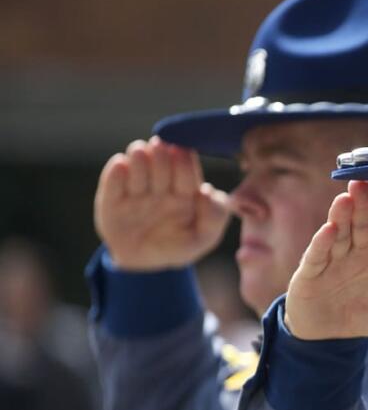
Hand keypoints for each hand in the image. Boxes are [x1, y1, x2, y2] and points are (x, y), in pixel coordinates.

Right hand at [94, 136, 230, 269]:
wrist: (146, 263)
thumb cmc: (179, 246)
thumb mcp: (203, 238)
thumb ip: (214, 217)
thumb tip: (207, 191)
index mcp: (184, 190)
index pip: (186, 171)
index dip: (184, 161)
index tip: (182, 151)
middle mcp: (159, 185)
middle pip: (160, 166)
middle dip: (161, 156)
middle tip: (158, 146)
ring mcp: (135, 191)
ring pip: (136, 170)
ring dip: (138, 160)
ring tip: (139, 151)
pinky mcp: (111, 200)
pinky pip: (112, 186)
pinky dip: (114, 175)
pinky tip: (119, 165)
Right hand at [285, 180, 367, 339]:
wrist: (332, 333)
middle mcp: (360, 249)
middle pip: (362, 222)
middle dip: (363, 202)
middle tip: (362, 182)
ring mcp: (335, 257)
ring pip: (340, 232)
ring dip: (342, 215)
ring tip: (346, 198)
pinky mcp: (313, 270)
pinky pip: (319, 254)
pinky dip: (323, 242)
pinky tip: (329, 229)